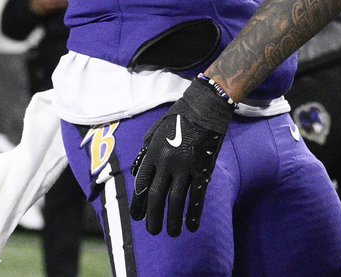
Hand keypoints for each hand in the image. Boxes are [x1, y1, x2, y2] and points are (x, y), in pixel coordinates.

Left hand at [129, 78, 235, 235]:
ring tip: (172, 233)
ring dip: (172, 220)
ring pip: (175, 200)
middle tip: (152, 231)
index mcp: (153, 152)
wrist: (206, 106)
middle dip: (152, 217)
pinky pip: (197, 195)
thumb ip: (144, 152)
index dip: (138, 203)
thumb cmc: (180, 116)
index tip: (137, 217)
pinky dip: (194, 213)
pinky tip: (192, 226)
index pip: (141, 184)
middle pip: (155, 196)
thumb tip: (134, 173)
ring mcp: (185, 165)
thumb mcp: (155, 130)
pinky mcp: (202, 168)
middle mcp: (166, 161)